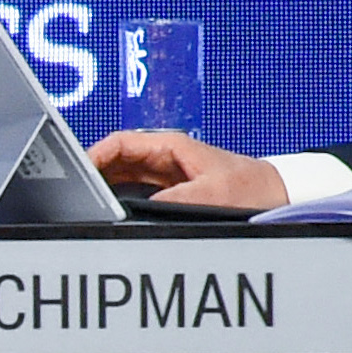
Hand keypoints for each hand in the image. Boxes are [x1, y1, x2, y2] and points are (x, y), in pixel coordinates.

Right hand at [86, 128, 289, 210]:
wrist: (277, 195)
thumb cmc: (251, 188)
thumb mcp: (211, 194)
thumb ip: (174, 200)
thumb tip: (139, 208)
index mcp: (171, 146)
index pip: (119, 142)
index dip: (94, 155)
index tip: (77, 171)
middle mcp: (165, 157)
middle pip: (115, 159)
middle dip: (93, 172)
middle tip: (75, 191)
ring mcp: (166, 174)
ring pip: (122, 176)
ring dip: (104, 186)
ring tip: (86, 201)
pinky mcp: (170, 191)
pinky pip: (134, 191)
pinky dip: (118, 198)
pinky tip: (109, 210)